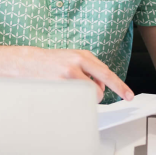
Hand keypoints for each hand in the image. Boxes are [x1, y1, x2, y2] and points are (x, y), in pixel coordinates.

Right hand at [19, 48, 134, 102]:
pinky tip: (71, 95)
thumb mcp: (72, 59)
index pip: (106, 71)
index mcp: (82, 55)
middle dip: (118, 89)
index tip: (128, 94)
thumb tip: (101, 86)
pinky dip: (80, 100)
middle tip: (126, 97)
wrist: (27, 62)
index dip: (119, 84)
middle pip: (105, 78)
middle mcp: (78, 61)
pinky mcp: (62, 82)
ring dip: (91, 98)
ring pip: (93, 91)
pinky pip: (80, 97)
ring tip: (80, 94)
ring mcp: (70, 72)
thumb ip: (88, 69)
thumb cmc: (50, 62)